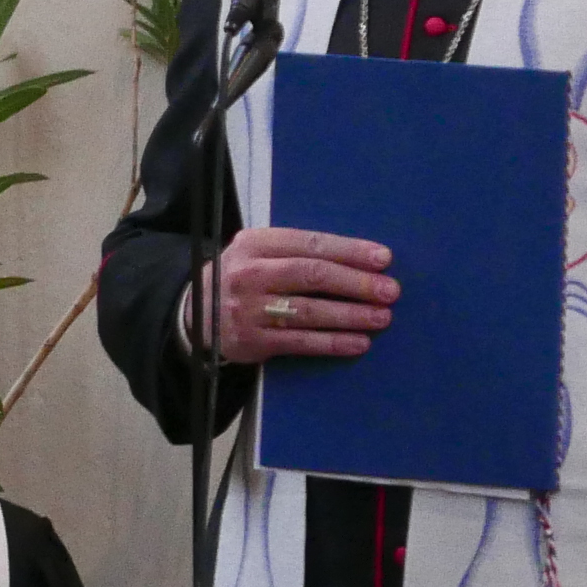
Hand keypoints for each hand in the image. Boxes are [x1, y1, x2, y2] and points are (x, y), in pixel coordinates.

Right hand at [201, 226, 397, 362]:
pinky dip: (332, 343)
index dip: (348, 250)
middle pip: (311, 275)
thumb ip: (295, 251)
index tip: (383, 258)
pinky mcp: (252, 341)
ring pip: (308, 311)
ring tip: (382, 317)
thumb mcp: (256, 252)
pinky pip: (300, 342)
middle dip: (355, 283)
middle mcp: (250, 274)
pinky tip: (359, 342)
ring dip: (350, 315)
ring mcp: (249, 309)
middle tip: (390, 290)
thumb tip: (359, 259)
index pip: (308, 243)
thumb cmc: (243, 277)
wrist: (197, 314)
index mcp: (255, 244)